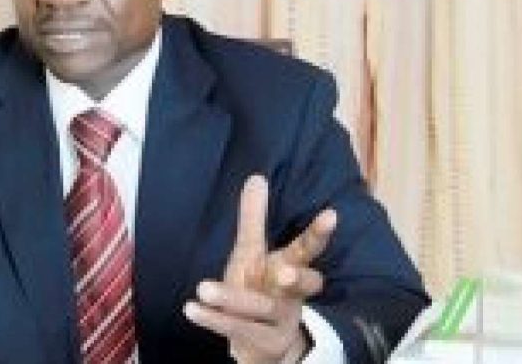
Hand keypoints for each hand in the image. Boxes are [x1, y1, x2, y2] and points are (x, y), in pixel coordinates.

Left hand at [183, 175, 336, 363]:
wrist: (263, 343)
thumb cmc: (259, 288)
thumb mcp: (252, 252)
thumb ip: (254, 219)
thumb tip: (257, 178)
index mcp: (292, 267)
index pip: (308, 249)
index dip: (319, 233)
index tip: (330, 215)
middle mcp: (292, 295)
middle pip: (303, 285)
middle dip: (297, 277)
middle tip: (284, 269)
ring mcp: (281, 322)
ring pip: (262, 308)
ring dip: (233, 298)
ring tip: (203, 286)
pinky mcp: (265, 343)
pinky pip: (239, 330)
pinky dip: (214, 319)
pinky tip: (191, 308)